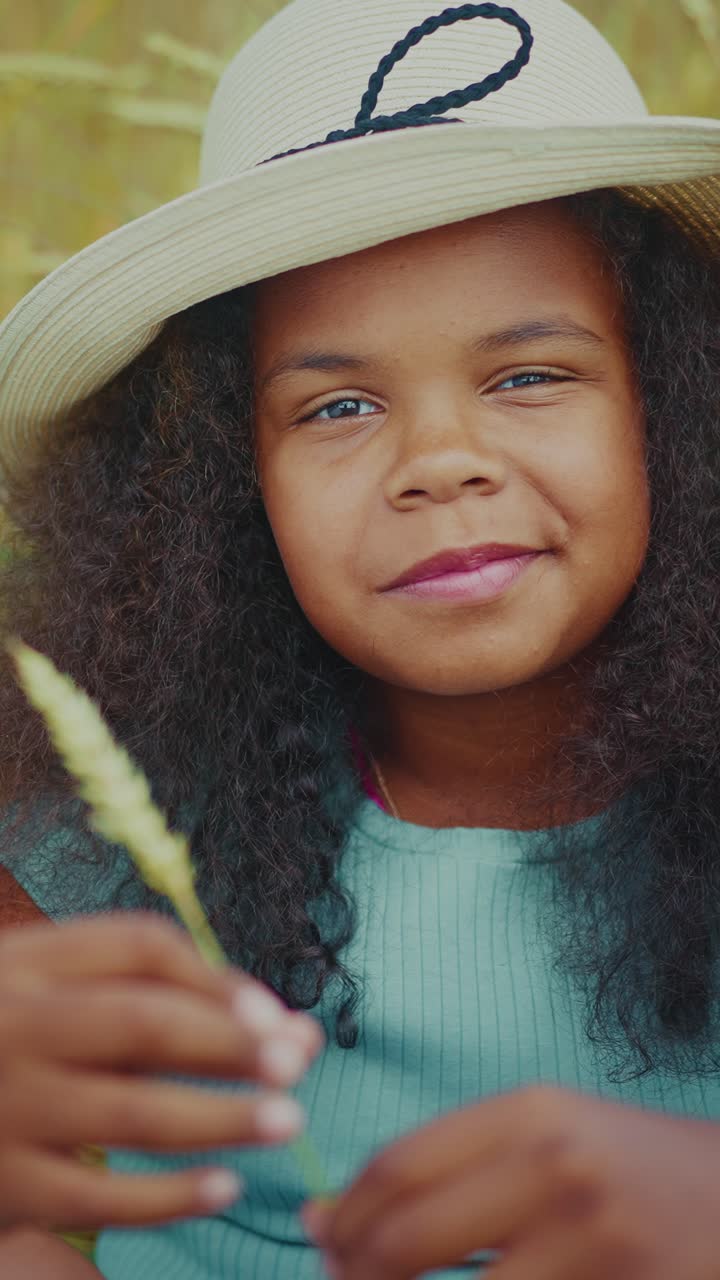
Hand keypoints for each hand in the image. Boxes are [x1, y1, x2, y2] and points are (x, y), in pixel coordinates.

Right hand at [0, 912, 323, 1228]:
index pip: (139, 947)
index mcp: (31, 961)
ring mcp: (7, 1106)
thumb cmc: (15, 1044)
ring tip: (288, 1119)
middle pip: (142, 1023)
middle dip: (229, 1044)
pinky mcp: (4, 1185)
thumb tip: (295, 1031)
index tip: (274, 1013)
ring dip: (221, 1118)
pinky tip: (225, 1186)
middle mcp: (15, 1024)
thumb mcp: (59, 999)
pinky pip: (98, 1198)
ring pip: (131, 1114)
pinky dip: (168, 1196)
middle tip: (296, 1062)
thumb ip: (164, 1005)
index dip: (215, 978)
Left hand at [302, 1083, 719, 1278]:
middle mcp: (555, 1165)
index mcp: (531, 1113)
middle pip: (408, 1236)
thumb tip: (327, 1215)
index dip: (344, 1215)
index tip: (322, 1241)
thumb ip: (455, 1166)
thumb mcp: (552, 1136)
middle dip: (355, 1274)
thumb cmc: (630, 1169)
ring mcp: (591, 1237)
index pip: (398, 1166)